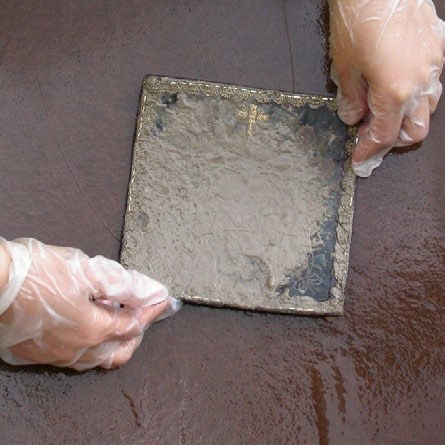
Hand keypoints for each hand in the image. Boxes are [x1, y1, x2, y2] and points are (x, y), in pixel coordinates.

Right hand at [0, 238, 179, 370]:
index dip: (152, 311)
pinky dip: (94, 344)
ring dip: (117, 339)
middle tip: (144, 310)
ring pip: (100, 358)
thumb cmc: (34, 273)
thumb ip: (123, 284)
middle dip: (138, 330)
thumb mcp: (85, 272)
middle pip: (122, 349)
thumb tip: (152, 291)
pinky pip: (78, 358)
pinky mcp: (40, 354)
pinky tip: (91, 325)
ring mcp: (57, 356)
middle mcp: (78, 350)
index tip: (163, 300)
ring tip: (119, 316)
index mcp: (93, 330)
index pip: (135, 324)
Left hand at [329, 0, 444, 176]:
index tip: (360, 159)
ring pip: (427, 108)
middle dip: (392, 140)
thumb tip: (353, 117)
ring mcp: (434, 63)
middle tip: (370, 136)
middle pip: (415, 130)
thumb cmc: (359, 18)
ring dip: (405, 118)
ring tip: (380, 113)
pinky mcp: (437, 47)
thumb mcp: (344, 67)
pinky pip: (431, 83)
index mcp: (396, 92)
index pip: (384, 136)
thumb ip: (351, 99)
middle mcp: (421, 82)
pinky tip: (396, 88)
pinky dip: (414, 95)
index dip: (369, 151)